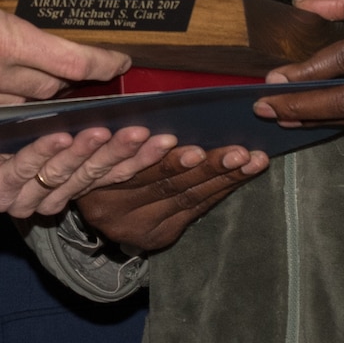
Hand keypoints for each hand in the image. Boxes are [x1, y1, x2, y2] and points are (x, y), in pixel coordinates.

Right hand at [0, 0, 129, 105]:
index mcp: (0, 42)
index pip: (69, 63)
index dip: (102, 64)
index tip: (118, 60)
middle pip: (50, 88)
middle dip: (70, 76)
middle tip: (82, 59)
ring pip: (21, 100)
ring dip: (38, 87)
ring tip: (45, 65)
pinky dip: (6, 90)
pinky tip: (4, 71)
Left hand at [0, 97, 178, 217]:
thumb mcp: (42, 93)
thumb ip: (78, 91)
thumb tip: (120, 64)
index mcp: (66, 167)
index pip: (114, 167)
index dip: (143, 155)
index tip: (171, 136)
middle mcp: (49, 189)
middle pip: (96, 174)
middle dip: (124, 153)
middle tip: (145, 131)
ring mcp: (24, 196)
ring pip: (64, 175)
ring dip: (87, 152)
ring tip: (105, 130)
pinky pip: (26, 171)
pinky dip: (43, 154)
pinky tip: (58, 135)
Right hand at [74, 144, 268, 250]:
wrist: (92, 209)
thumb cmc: (97, 160)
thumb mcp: (97, 146)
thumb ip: (120, 137)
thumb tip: (160, 106)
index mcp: (96, 188)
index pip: (136, 173)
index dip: (165, 160)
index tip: (193, 146)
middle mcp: (117, 215)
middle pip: (169, 188)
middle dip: (208, 168)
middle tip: (238, 153)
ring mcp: (141, 229)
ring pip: (189, 200)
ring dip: (225, 178)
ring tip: (251, 161)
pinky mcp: (160, 236)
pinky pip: (195, 210)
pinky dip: (220, 189)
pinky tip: (242, 174)